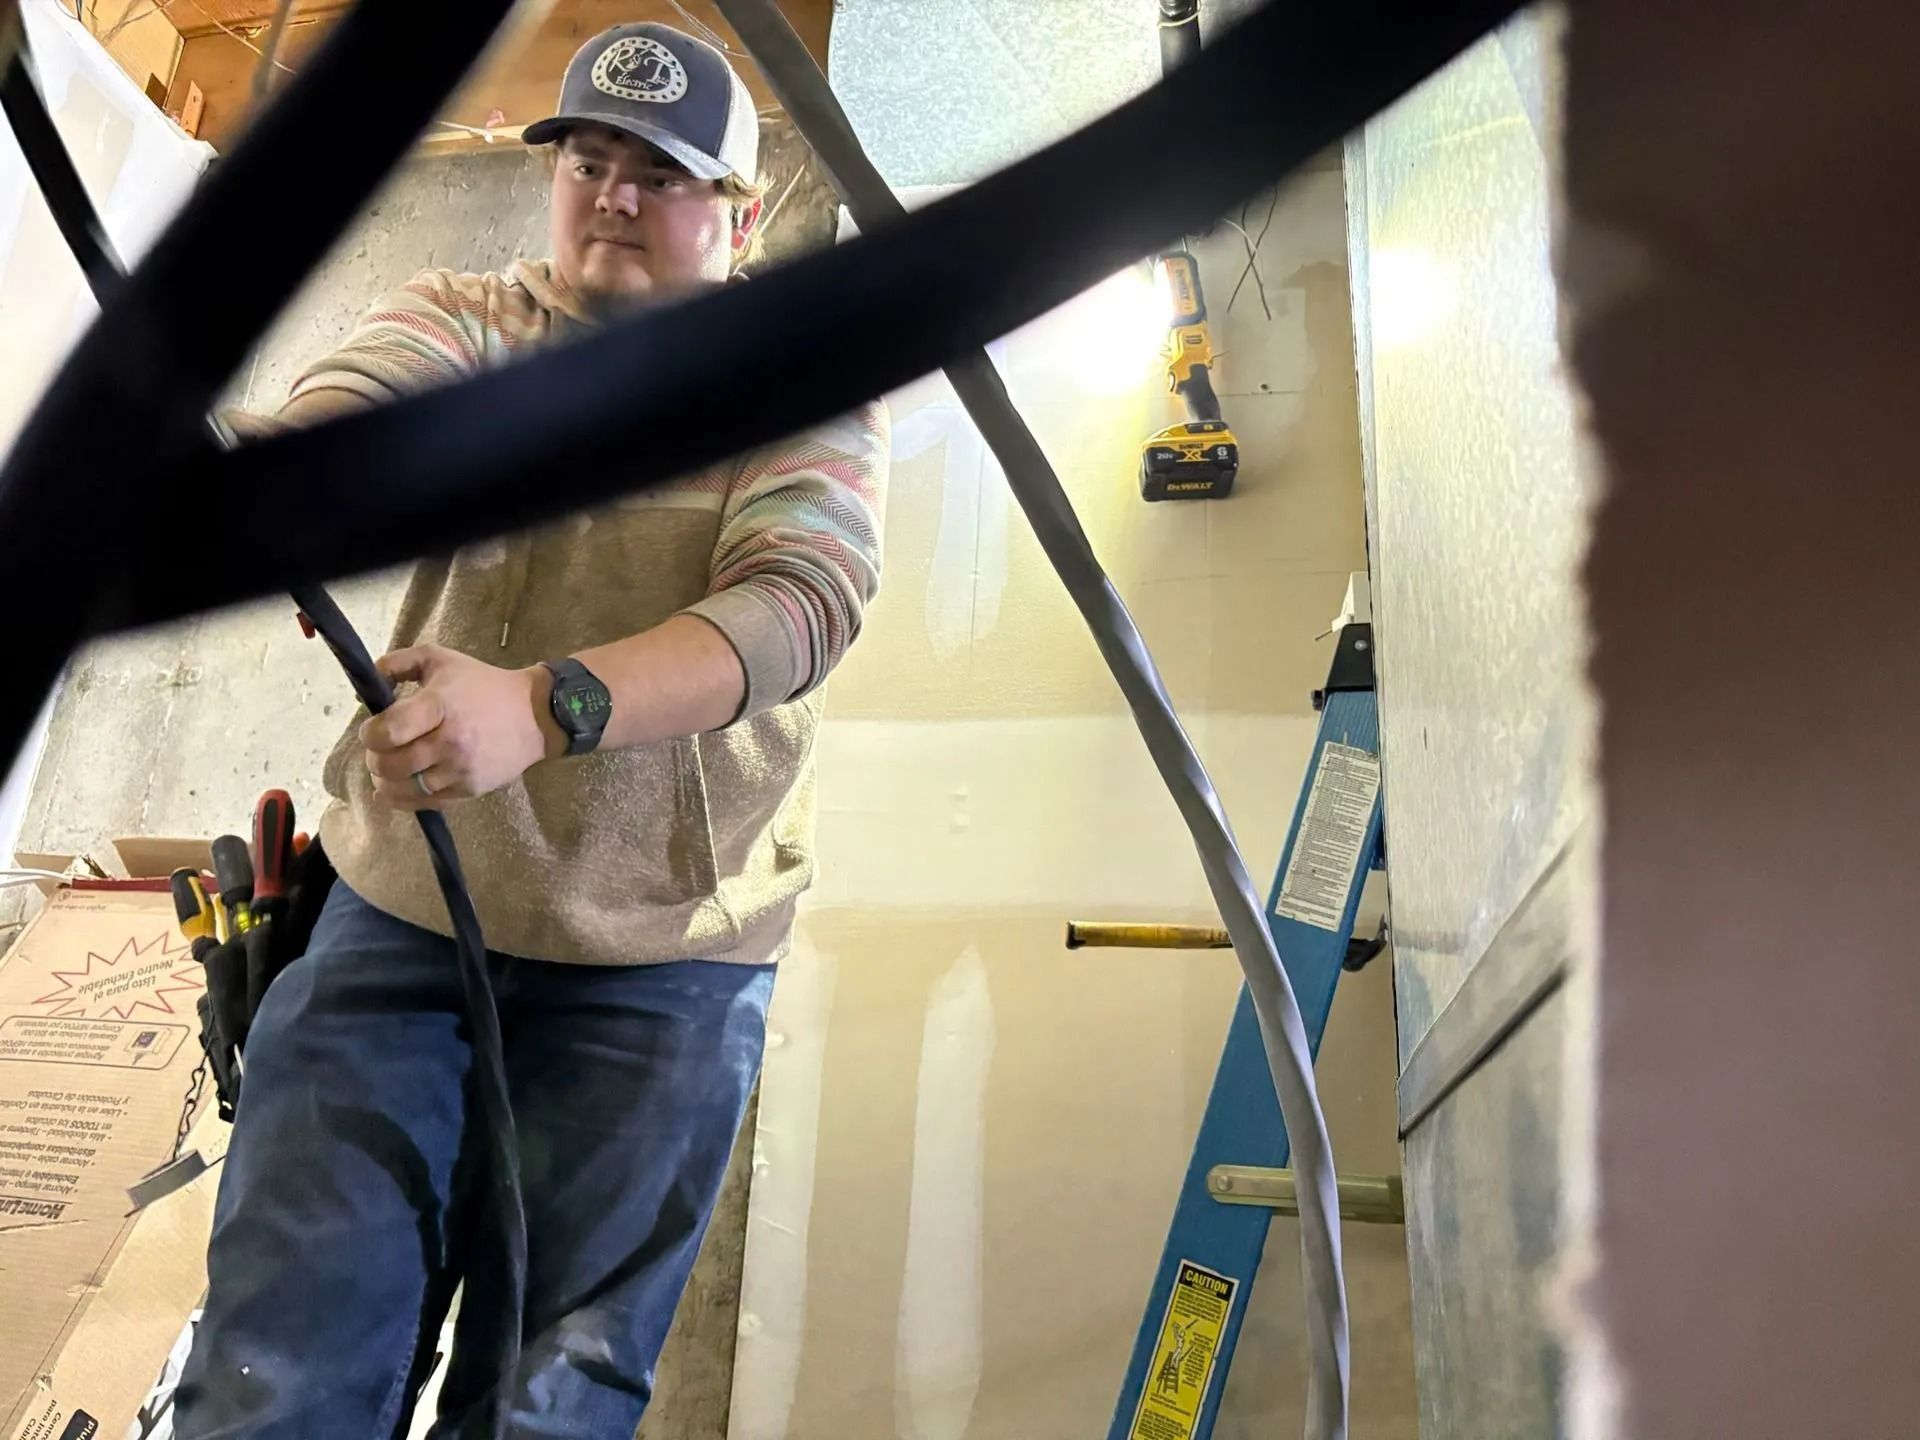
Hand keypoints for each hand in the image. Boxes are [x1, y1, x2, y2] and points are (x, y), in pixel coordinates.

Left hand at [362, 645, 561, 809]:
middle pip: (391, 765)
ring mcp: (461, 770)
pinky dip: (402, 800)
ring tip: (386, 769)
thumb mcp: (439, 659)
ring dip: (385, 781)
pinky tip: (395, 789)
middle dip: (374, 758)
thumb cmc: (482, 684)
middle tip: (379, 749)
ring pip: (404, 788)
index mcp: (441, 705)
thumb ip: (395, 664)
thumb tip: (365, 691)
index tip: (372, 729)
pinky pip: (425, 803)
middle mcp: (451, 741)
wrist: (534, 715)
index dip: (370, 734)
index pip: (390, 731)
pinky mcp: (470, 789)